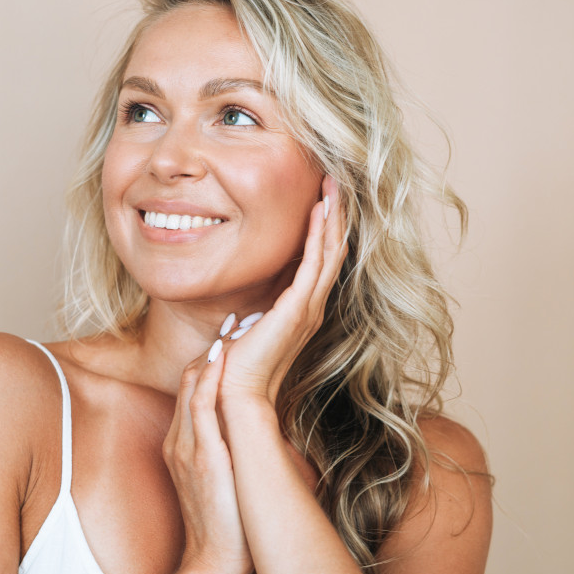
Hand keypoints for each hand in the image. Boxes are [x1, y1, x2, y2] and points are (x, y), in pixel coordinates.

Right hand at [162, 347, 252, 573]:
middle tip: (238, 318)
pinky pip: (198, 408)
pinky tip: (221, 358)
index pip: (195, 388)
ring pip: (192, 386)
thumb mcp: (223, 479)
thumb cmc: (226, 524)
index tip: (236, 334)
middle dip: (214, 346)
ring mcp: (187, 447)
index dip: (214, 358)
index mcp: (186, 443)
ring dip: (213, 353)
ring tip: (235, 326)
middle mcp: (181, 439)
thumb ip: (229, 451)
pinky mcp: (200, 457)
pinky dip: (208, 380)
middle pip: (191, 379)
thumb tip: (253, 433)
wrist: (213, 562)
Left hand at [219, 175, 347, 403]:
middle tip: (336, 182)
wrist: (237, 392)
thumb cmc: (237, 365)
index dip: (326, 229)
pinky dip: (318, 235)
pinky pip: (314, 263)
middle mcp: (311, 307)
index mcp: (301, 310)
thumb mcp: (248, 328)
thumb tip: (244, 304)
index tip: (323, 199)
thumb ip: (253, 313)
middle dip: (335, 215)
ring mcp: (308, 308)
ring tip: (333, 187)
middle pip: (333, 251)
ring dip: (331, 217)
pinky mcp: (297, 309)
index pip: (322, 261)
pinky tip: (319, 211)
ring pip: (330, 252)